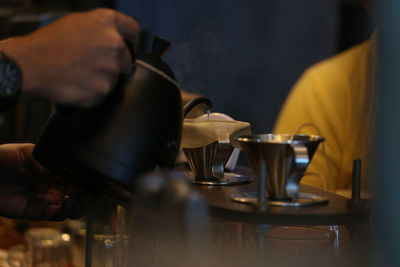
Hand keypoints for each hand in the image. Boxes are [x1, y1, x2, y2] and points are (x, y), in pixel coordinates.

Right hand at [0, 8, 139, 106]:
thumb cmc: (48, 43)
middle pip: (126, 58)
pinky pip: (103, 93)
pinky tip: (77, 84)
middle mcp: (115, 45)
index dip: (131, 38)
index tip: (130, 45)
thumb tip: (117, 38)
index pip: (133, 30)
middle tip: (92, 64)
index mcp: (107, 23)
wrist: (29, 67)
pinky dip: (93, 91)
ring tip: (80, 74)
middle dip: (114, 61)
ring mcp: (110, 71)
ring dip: (102, 78)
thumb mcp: (77, 22)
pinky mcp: (102, 91)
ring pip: (115, 78)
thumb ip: (102, 29)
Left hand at [0, 143, 85, 220]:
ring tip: (80, 197)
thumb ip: (52, 159)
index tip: (97, 177)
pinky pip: (59, 215)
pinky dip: (67, 211)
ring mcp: (49, 199)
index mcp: (58, 169)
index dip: (91, 178)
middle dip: (92, 193)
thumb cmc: (4, 158)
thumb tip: (73, 162)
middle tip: (93, 190)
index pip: (81, 175)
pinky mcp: (39, 212)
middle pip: (83, 193)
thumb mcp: (30, 152)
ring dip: (83, 204)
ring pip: (75, 206)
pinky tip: (67, 202)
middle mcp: (57, 185)